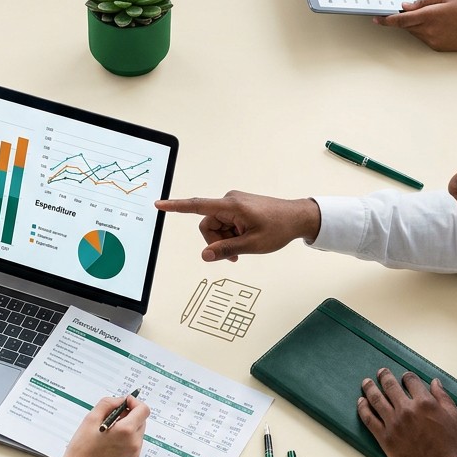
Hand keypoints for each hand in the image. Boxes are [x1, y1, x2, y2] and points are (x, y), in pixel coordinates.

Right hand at [57, 394, 148, 456]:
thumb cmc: (82, 449)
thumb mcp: (91, 418)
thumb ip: (108, 404)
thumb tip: (121, 400)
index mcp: (126, 431)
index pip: (143, 410)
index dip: (134, 402)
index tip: (124, 403)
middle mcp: (133, 443)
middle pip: (142, 420)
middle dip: (130, 414)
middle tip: (113, 417)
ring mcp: (133, 455)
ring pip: (138, 432)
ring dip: (128, 427)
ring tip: (110, 431)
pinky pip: (134, 445)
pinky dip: (126, 439)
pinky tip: (111, 443)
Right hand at [156, 192, 320, 261]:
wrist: (297, 218)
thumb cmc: (278, 228)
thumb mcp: (252, 245)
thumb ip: (226, 250)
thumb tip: (204, 255)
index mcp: (230, 206)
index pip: (197, 206)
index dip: (176, 207)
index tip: (159, 204)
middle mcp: (229, 201)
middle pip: (207, 225)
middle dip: (216, 241)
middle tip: (235, 255)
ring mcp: (234, 203)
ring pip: (216, 226)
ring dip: (225, 240)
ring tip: (244, 248)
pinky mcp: (238, 207)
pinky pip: (225, 223)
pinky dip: (231, 235)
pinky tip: (245, 241)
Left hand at [357, 368, 456, 456]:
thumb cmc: (451, 446)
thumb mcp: (455, 417)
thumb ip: (443, 397)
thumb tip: (435, 382)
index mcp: (424, 403)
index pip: (410, 380)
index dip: (407, 377)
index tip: (404, 377)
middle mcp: (406, 410)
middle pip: (390, 386)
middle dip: (384, 376)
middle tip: (381, 372)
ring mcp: (394, 423)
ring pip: (376, 399)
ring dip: (369, 388)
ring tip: (366, 382)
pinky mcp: (385, 438)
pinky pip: (368, 419)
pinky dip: (363, 408)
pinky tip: (361, 402)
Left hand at [373, 0, 456, 53]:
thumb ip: (424, 2)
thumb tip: (406, 6)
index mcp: (429, 15)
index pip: (401, 19)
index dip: (386, 20)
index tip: (376, 19)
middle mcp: (428, 30)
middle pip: (405, 25)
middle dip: (402, 19)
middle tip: (404, 11)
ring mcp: (431, 40)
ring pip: (414, 31)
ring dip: (414, 24)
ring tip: (431, 17)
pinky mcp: (436, 47)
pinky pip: (423, 37)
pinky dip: (424, 31)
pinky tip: (438, 25)